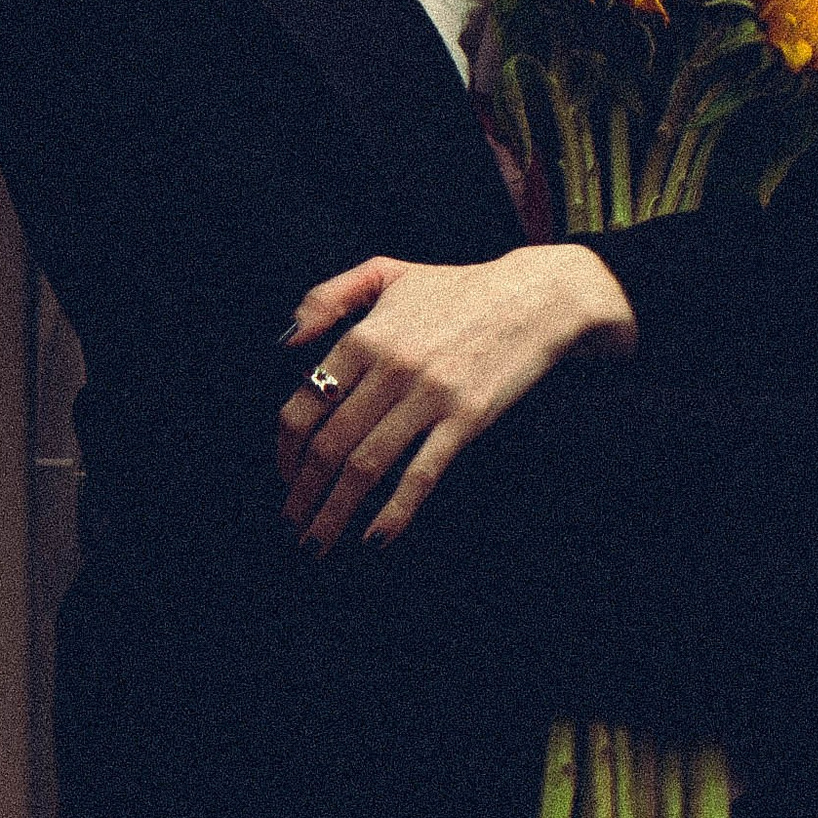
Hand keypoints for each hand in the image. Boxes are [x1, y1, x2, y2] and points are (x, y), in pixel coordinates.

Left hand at [277, 246, 637, 553]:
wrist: (534, 298)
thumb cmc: (456, 289)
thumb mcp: (384, 273)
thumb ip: (326, 298)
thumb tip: (286, 344)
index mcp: (364, 337)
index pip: (303, 406)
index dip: (284, 452)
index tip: (283, 478)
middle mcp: (390, 369)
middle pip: (327, 446)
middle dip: (301, 495)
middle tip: (290, 525)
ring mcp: (429, 396)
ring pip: (365, 467)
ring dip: (333, 513)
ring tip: (317, 543)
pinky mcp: (466, 419)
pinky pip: (420, 475)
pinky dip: (393, 512)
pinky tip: (374, 539)